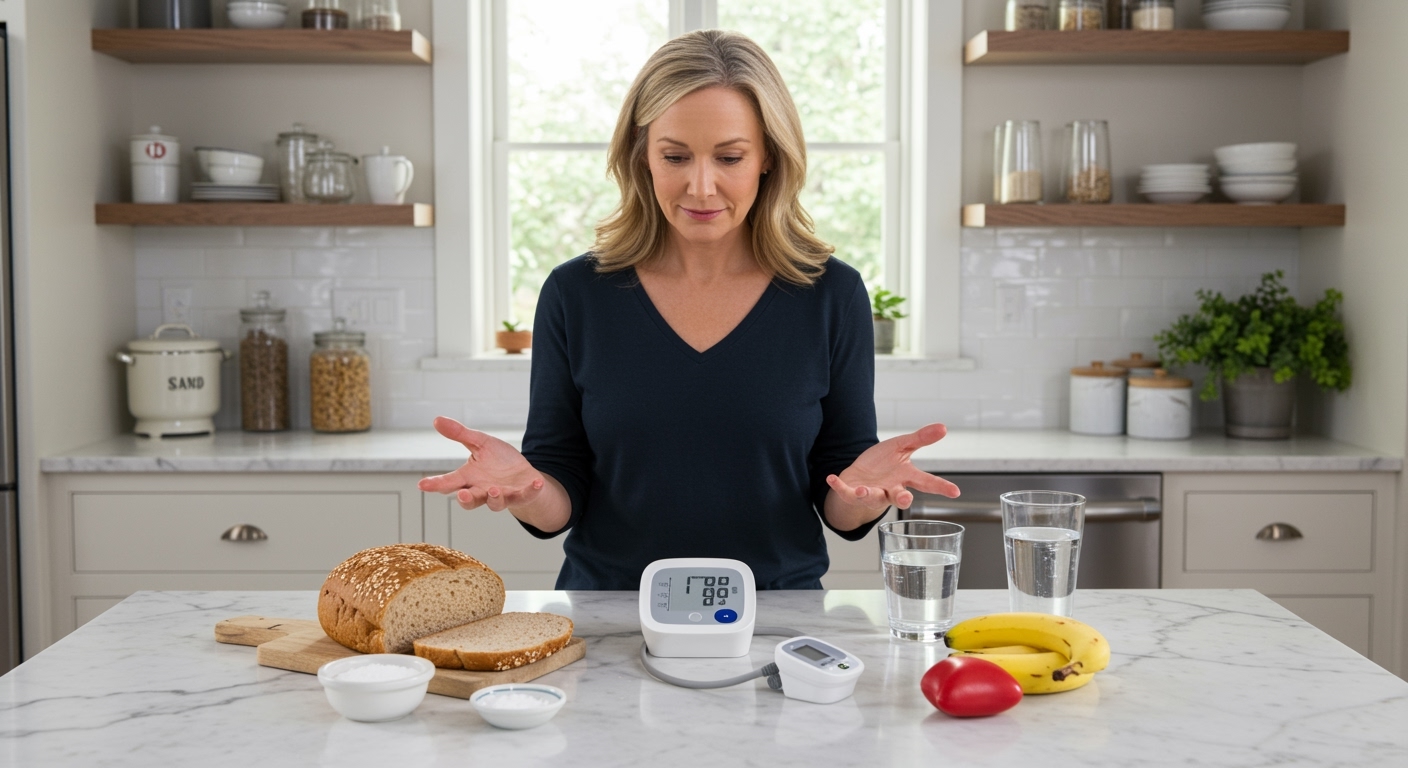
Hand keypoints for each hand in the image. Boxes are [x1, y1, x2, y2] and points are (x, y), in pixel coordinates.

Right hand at [418, 416, 545, 511]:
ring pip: (495, 503)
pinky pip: (525, 496)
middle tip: (461, 494)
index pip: (449, 482)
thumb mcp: (480, 443)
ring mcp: (502, 495)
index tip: (422, 485)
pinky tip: (536, 483)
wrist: (523, 475)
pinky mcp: (521, 495)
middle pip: (469, 500)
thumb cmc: (499, 461)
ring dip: (495, 498)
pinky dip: (530, 491)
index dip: (435, 484)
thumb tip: (436, 420)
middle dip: (465, 499)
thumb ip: (459, 434)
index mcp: (470, 478)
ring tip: (495, 489)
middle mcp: (483, 490)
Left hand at [826, 423, 960, 513]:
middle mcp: (890, 489)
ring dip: (869, 494)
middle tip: (905, 498)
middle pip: (899, 497)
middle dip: (902, 499)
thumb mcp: (902, 447)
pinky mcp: (852, 493)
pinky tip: (831, 477)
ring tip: (865, 490)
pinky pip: (845, 492)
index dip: (941, 487)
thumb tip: (943, 427)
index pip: (926, 482)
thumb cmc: (883, 464)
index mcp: (905, 477)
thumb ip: (921, 439)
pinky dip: (838, 486)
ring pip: (873, 498)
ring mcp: (872, 493)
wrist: (859, 476)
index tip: (956, 492)